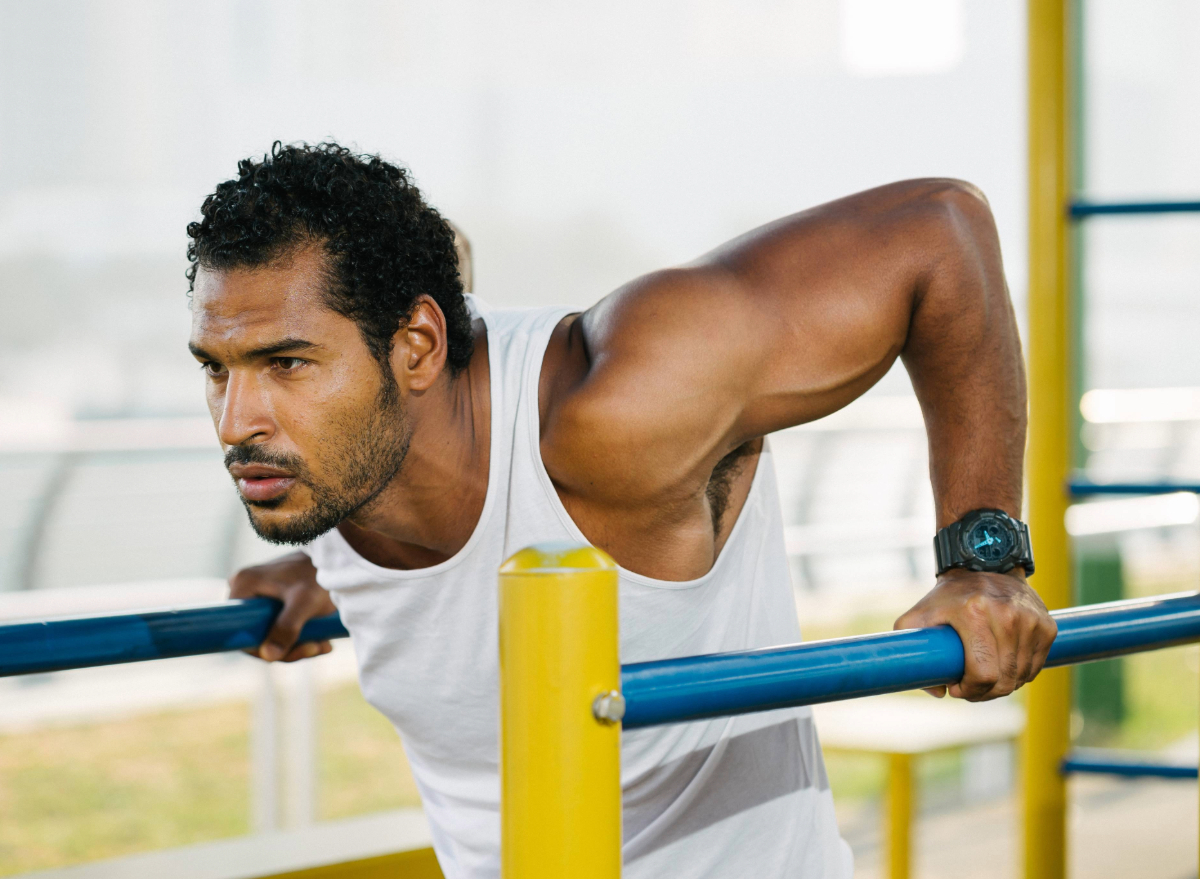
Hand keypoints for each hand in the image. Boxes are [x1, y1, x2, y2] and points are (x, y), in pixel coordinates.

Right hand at [228, 551, 336, 661]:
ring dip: (297, 645)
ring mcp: (259, 595)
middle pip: (256, 633)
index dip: (260, 649)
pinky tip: (321, 641)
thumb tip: (268, 656)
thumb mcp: (304, 602)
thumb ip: (287, 627)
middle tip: (315, 649)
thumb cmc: (321, 575)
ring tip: (322, 645)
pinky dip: (299, 637)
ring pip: (270, 633)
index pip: (240, 629)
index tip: (288, 654)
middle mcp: (245, 589)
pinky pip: (280, 626)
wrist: (340, 559)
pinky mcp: (273, 600)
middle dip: (286, 648)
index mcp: (243, 584)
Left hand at [894, 568, 1055, 700]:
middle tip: (970, 686)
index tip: (957, 688)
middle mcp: (1007, 615)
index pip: (983, 673)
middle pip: (1004, 680)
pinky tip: (1002, 663)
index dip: (969, 690)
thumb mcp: (919, 616)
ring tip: (984, 673)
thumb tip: (937, 691)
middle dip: (984, 693)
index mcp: (974, 613)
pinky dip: (1019, 673)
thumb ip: (910, 649)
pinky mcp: (1047, 625)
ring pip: (1021, 677)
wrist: (984, 567)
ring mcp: (1031, 620)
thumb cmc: (949, 597)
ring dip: (1003, 684)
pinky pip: (1035, 667)